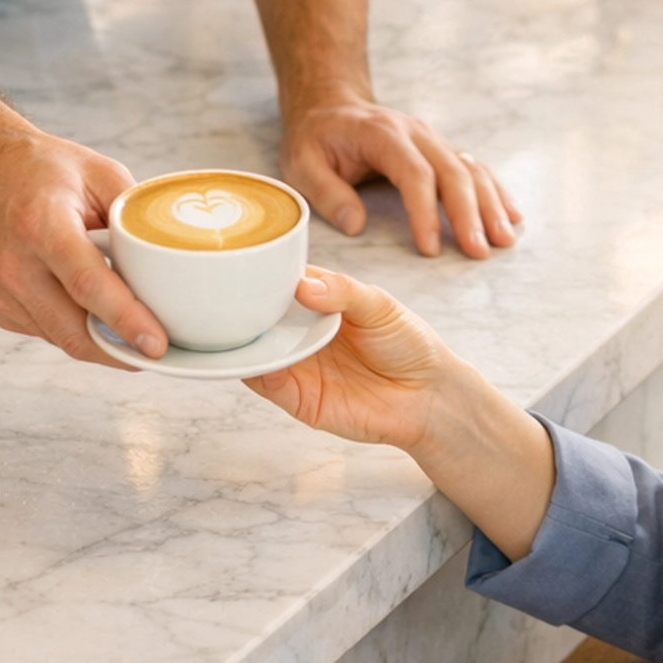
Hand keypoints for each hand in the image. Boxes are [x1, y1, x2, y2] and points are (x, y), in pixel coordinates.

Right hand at [0, 128, 166, 364]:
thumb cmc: (45, 170)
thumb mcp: (101, 173)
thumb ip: (132, 217)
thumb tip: (169, 262)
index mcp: (42, 224)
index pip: (87, 284)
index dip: (126, 319)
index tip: (157, 345)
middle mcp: (15, 264)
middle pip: (75, 328)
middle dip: (122, 351)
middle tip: (162, 352)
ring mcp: (2, 291)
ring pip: (64, 339)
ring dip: (104, 344)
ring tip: (137, 334)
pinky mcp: (0, 308)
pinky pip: (49, 333)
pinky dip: (79, 331)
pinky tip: (97, 314)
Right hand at [246, 265, 449, 448]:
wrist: (429, 396)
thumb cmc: (408, 345)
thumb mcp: (380, 305)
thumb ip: (343, 291)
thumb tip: (303, 286)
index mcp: (320, 301)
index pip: (282, 283)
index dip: (265, 274)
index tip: (248, 264)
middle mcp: (303, 332)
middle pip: (262, 317)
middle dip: (245, 308)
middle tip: (233, 296)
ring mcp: (299, 365)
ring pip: (258, 350)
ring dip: (245, 341)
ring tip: (236, 328)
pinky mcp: (300, 398)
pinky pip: (268, 385)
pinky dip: (257, 373)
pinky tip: (259, 361)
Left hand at [281, 95, 520, 258]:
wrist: (330, 105)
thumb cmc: (315, 138)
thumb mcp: (302, 163)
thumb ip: (327, 193)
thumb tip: (356, 224)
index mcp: (382, 134)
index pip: (413, 173)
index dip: (425, 211)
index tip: (430, 247)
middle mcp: (415, 133)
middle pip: (452, 171)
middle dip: (469, 213)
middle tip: (479, 252)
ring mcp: (432, 139)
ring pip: (471, 168)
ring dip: (490, 204)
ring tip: (503, 240)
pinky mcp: (441, 148)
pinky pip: (475, 167)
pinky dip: (495, 191)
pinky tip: (511, 214)